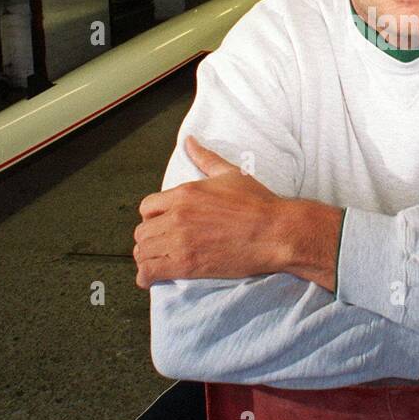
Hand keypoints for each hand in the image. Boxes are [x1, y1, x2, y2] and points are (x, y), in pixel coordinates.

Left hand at [133, 135, 341, 289]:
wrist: (276, 232)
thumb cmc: (258, 203)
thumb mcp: (230, 173)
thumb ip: (204, 158)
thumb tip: (189, 141)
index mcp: (184, 193)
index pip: (147, 207)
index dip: (152, 217)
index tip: (162, 224)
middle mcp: (177, 216)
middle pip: (142, 231)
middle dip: (150, 238)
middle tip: (161, 246)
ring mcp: (180, 241)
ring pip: (142, 252)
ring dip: (147, 257)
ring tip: (157, 262)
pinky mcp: (186, 265)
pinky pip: (150, 272)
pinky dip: (146, 277)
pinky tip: (151, 278)